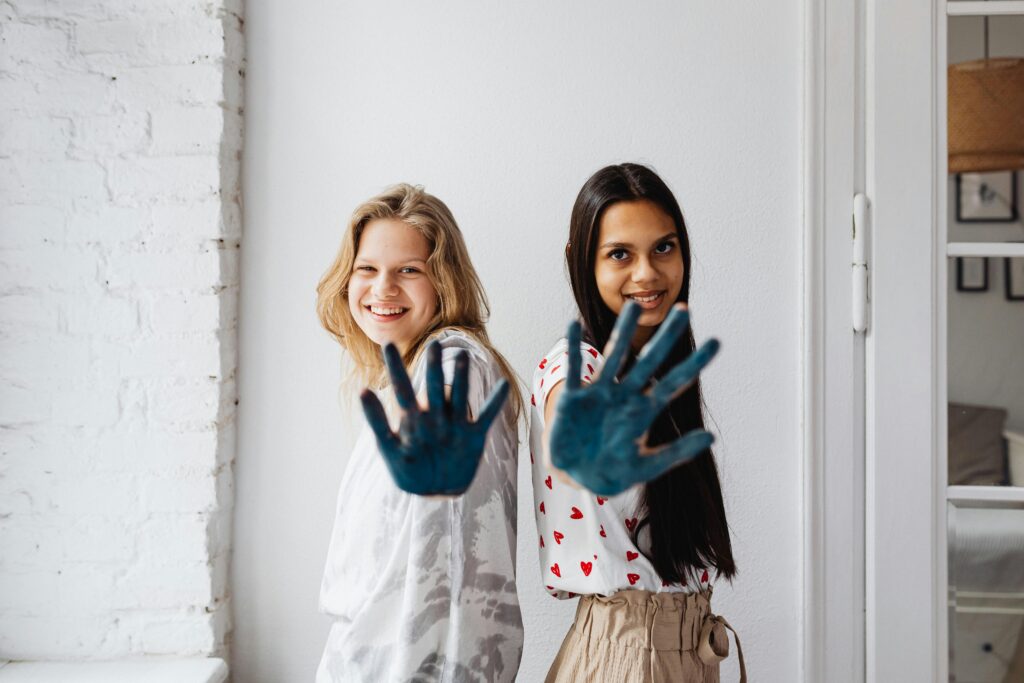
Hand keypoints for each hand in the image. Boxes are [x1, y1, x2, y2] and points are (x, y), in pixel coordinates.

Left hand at [360, 341, 510, 495]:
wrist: (434, 492)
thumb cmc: (408, 469)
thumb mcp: (388, 447)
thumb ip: (377, 421)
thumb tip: (362, 390)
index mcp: (412, 418)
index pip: (401, 388)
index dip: (395, 368)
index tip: (388, 345)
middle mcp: (434, 416)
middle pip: (434, 387)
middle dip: (433, 368)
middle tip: (433, 345)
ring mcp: (455, 425)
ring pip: (459, 397)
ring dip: (461, 379)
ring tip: (462, 358)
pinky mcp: (473, 436)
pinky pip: (486, 416)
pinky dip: (495, 402)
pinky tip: (503, 385)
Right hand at [548, 301, 719, 496]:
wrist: (577, 477)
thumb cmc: (613, 471)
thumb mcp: (647, 465)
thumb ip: (677, 452)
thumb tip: (711, 437)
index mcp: (643, 411)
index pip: (674, 382)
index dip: (694, 364)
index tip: (716, 343)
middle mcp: (624, 395)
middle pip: (649, 360)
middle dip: (666, 336)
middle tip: (684, 309)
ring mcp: (598, 394)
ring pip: (614, 356)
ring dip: (623, 331)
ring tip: (632, 306)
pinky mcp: (573, 399)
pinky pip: (574, 371)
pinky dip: (573, 349)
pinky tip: (573, 325)